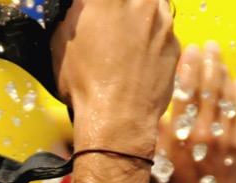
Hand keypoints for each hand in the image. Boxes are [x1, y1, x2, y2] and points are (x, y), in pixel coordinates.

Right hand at [51, 0, 179, 155]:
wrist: (117, 118)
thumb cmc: (86, 84)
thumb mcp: (61, 41)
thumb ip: (74, 12)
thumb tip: (80, 7)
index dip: (97, 7)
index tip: (93, 12)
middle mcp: (139, 2)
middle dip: (121, 7)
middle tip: (109, 25)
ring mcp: (162, 21)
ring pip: (152, 7)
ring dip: (139, 17)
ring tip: (124, 42)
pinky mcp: (174, 43)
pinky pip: (163, 32)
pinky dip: (152, 40)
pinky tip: (137, 59)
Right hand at [155, 42, 235, 182]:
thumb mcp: (160, 166)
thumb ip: (160, 138)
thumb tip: (160, 115)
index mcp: (180, 137)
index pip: (184, 94)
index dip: (188, 70)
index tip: (190, 52)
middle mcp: (203, 133)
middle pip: (206, 90)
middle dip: (208, 65)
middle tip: (208, 47)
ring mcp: (224, 137)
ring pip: (224, 97)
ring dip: (223, 74)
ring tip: (220, 59)